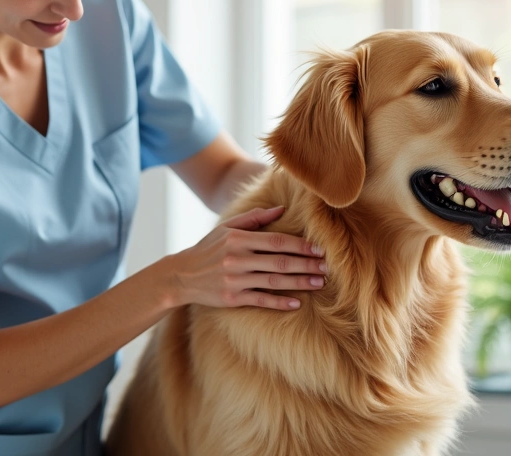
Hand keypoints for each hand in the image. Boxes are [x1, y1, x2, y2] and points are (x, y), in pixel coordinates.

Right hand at [164, 206, 326, 310]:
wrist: (182, 275)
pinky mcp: (232, 298)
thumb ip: (254, 218)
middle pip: (280, 261)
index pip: (276, 241)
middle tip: (328, 267)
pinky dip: (280, 302)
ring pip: (274, 281)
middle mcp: (237, 259)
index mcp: (238, 239)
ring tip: (319, 283)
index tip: (320, 249)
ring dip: (300, 282)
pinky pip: (261, 300)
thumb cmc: (209, 249)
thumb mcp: (226, 228)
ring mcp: (235, 280)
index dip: (300, 245)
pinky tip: (297, 302)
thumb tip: (282, 209)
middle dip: (307, 264)